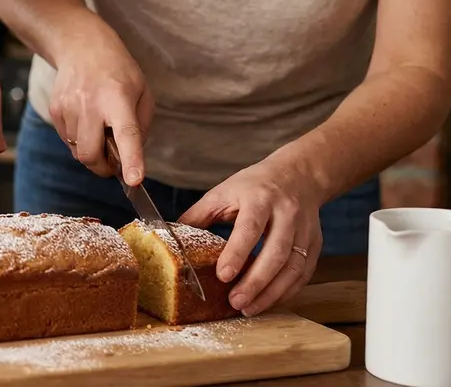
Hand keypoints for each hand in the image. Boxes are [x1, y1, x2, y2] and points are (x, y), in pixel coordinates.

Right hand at [49, 33, 153, 184]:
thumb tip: (131, 155)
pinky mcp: (55, 110)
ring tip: (98, 128)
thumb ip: (141, 125)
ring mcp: (68, 107)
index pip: (126, 134)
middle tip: (113, 162)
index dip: (131, 159)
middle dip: (102, 167)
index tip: (133, 180)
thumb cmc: (117, 69)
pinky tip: (85, 119)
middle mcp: (90, 104)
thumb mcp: (142, 91)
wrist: (80, 46)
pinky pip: (66, 140)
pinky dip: (79, 139)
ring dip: (91, 150)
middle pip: (90, 154)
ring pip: (77, 151)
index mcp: (118, 98)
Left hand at [178, 156, 326, 316]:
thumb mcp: (223, 192)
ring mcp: (304, 230)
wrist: (298, 176)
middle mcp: (286, 214)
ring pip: (294, 267)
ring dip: (272, 293)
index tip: (223, 275)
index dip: (237, 253)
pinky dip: (287, 292)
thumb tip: (169, 238)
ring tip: (249, 309)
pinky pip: (304, 273)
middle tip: (236, 302)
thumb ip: (198, 215)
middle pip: (276, 252)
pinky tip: (269, 301)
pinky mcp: (314, 244)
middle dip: (256, 282)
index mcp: (259, 198)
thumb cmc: (253, 186)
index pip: (250, 227)